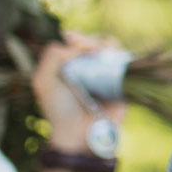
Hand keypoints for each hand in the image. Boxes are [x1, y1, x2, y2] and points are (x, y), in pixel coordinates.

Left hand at [33, 34, 126, 150]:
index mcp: (71, 65)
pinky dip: (123, 56)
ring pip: (115, 50)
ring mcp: (108, 76)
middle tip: (87, 48)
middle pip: (97, 42)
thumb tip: (80, 48)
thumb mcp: (43, 80)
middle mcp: (90, 68)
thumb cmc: (58, 109)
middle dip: (91, 40)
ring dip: (108, 45)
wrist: (77, 134)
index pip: (78, 42)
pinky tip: (114, 58)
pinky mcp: (123, 85)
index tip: (71, 38)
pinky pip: (129, 65)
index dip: (78, 37)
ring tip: (99, 53)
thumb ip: (53, 56)